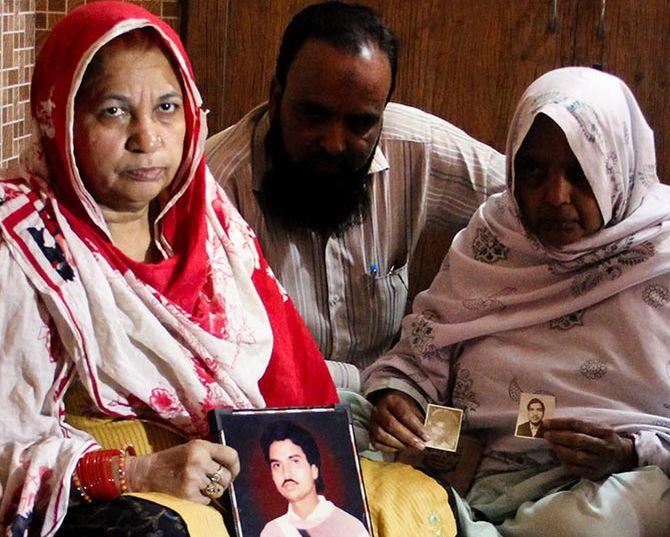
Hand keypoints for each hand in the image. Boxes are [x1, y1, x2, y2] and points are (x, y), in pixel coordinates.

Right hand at [125, 439, 239, 503]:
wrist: (147, 473)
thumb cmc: (172, 460)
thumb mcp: (192, 448)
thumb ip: (212, 454)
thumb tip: (233, 469)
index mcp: (201, 446)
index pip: (231, 455)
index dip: (235, 466)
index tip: (232, 471)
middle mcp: (198, 460)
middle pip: (227, 477)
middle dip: (222, 482)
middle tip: (211, 480)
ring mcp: (193, 478)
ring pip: (218, 491)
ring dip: (211, 491)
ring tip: (198, 485)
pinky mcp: (188, 494)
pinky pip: (207, 501)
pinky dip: (201, 499)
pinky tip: (189, 491)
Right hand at [370, 389, 428, 452]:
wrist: (389, 406)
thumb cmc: (404, 408)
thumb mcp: (413, 408)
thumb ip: (420, 420)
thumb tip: (428, 435)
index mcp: (391, 400)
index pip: (404, 414)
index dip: (416, 427)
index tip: (426, 437)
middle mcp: (379, 409)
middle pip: (392, 425)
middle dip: (408, 438)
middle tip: (421, 445)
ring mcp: (373, 421)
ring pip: (382, 435)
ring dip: (399, 444)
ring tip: (412, 448)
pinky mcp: (370, 433)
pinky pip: (377, 443)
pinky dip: (390, 448)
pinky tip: (401, 448)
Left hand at [544, 418, 636, 480]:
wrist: (623, 456)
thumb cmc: (603, 438)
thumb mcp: (597, 426)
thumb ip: (579, 424)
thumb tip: (553, 424)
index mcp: (604, 431)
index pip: (579, 424)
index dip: (560, 423)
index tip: (545, 423)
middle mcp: (604, 447)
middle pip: (578, 441)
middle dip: (559, 437)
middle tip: (546, 435)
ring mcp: (601, 462)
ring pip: (578, 456)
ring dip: (561, 450)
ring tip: (552, 445)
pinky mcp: (597, 474)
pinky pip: (578, 470)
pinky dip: (566, 462)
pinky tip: (559, 456)